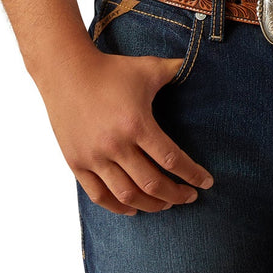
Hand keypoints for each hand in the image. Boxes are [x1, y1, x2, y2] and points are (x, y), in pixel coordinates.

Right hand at [40, 46, 215, 215]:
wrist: (66, 72)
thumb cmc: (110, 69)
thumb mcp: (147, 67)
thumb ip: (174, 70)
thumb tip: (197, 64)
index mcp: (136, 124)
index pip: (170, 159)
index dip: (191, 174)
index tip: (206, 183)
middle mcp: (115, 145)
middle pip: (152, 184)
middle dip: (176, 195)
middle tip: (189, 197)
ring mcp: (94, 157)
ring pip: (127, 195)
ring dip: (150, 205)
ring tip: (165, 205)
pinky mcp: (76, 163)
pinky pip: (99, 195)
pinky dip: (118, 207)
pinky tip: (132, 208)